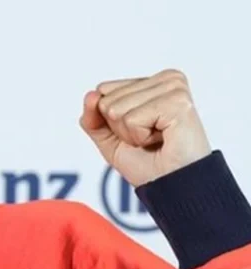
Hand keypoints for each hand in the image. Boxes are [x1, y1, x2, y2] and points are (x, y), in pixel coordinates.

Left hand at [80, 69, 210, 186]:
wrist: (174, 188)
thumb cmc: (150, 166)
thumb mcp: (111, 141)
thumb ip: (93, 118)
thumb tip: (91, 95)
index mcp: (152, 83)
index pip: (104, 91)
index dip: (112, 123)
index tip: (139, 134)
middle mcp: (166, 79)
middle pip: (109, 100)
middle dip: (121, 130)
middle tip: (148, 141)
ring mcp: (174, 87)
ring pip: (117, 109)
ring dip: (131, 135)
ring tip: (156, 140)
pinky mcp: (177, 101)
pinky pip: (132, 119)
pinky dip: (140, 137)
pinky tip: (162, 139)